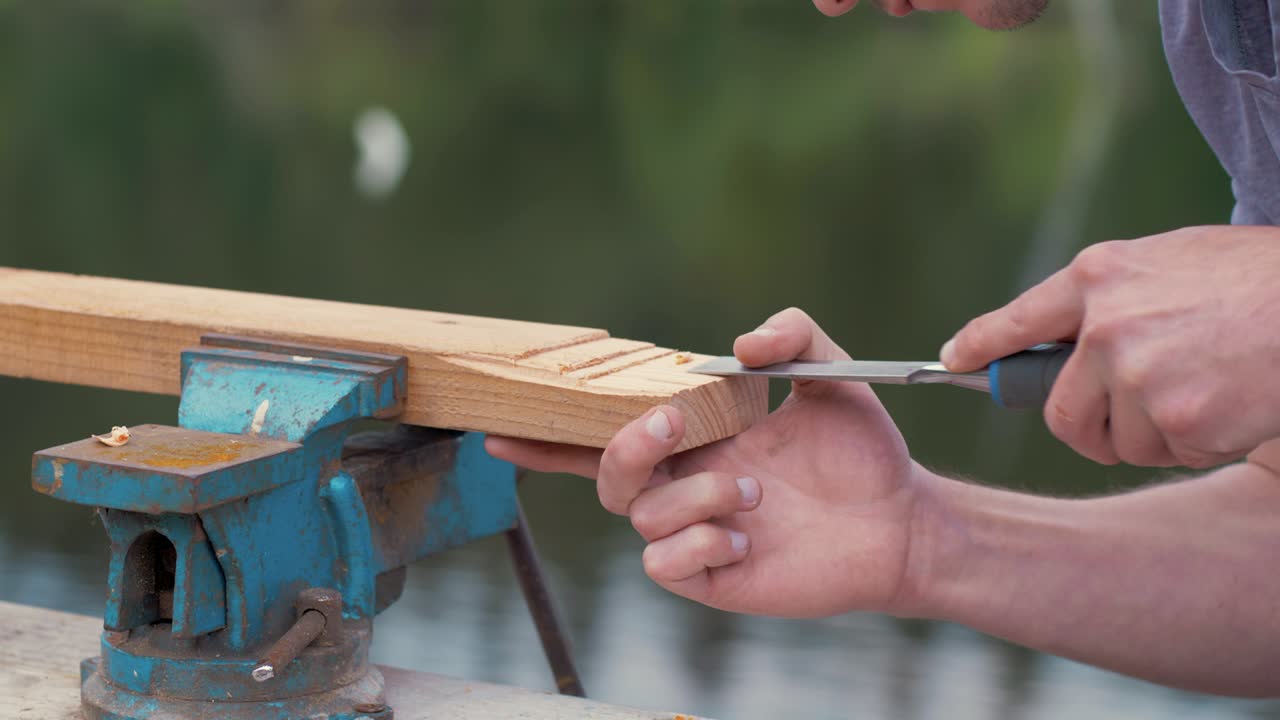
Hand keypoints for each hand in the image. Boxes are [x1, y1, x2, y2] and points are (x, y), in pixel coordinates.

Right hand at [486, 308, 929, 617]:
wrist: (901, 520)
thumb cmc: (861, 452)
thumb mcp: (830, 376)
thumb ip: (792, 334)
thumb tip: (738, 344)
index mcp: (696, 438)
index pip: (610, 432)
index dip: (551, 433)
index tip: (500, 424)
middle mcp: (683, 483)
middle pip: (605, 473)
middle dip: (628, 443)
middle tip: (678, 423)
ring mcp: (694, 532)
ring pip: (637, 515)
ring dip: (691, 494)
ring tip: (754, 491)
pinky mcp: (711, 576)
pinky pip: (664, 564)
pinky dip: (699, 544)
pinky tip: (747, 539)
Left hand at [941, 225, 1279, 467]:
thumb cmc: (1256, 279)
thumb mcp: (1170, 262)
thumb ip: (1111, 298)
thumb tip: (1064, 341)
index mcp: (1099, 276)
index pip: (1016, 321)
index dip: (980, 348)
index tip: (953, 362)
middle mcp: (1105, 326)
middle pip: (1058, 411)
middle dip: (1086, 426)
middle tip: (1119, 420)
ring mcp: (1138, 376)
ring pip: (1116, 441)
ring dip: (1154, 432)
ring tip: (1206, 387)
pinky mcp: (1177, 421)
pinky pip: (1168, 454)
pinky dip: (1199, 442)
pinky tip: (1231, 402)